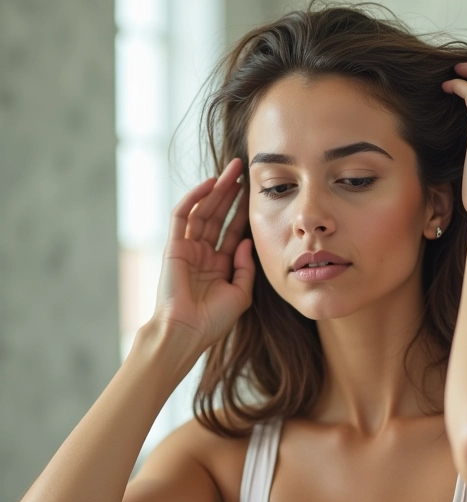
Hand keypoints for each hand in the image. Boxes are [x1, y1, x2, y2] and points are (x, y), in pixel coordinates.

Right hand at [150, 157, 255, 350]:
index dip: (244, 210)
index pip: (233, 230)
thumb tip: (245, 242)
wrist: (187, 332)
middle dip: (230, 192)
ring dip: (216, 189)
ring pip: (203, 210)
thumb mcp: (240, 294)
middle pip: (218, 214)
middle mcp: (203, 252)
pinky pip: (183, 216)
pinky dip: (195, 198)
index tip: (257, 192)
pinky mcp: (173, 245)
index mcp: (219, 264)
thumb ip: (245, 267)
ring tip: (232, 170)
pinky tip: (210, 184)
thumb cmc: (213, 320)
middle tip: (243, 169)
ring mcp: (187, 247)